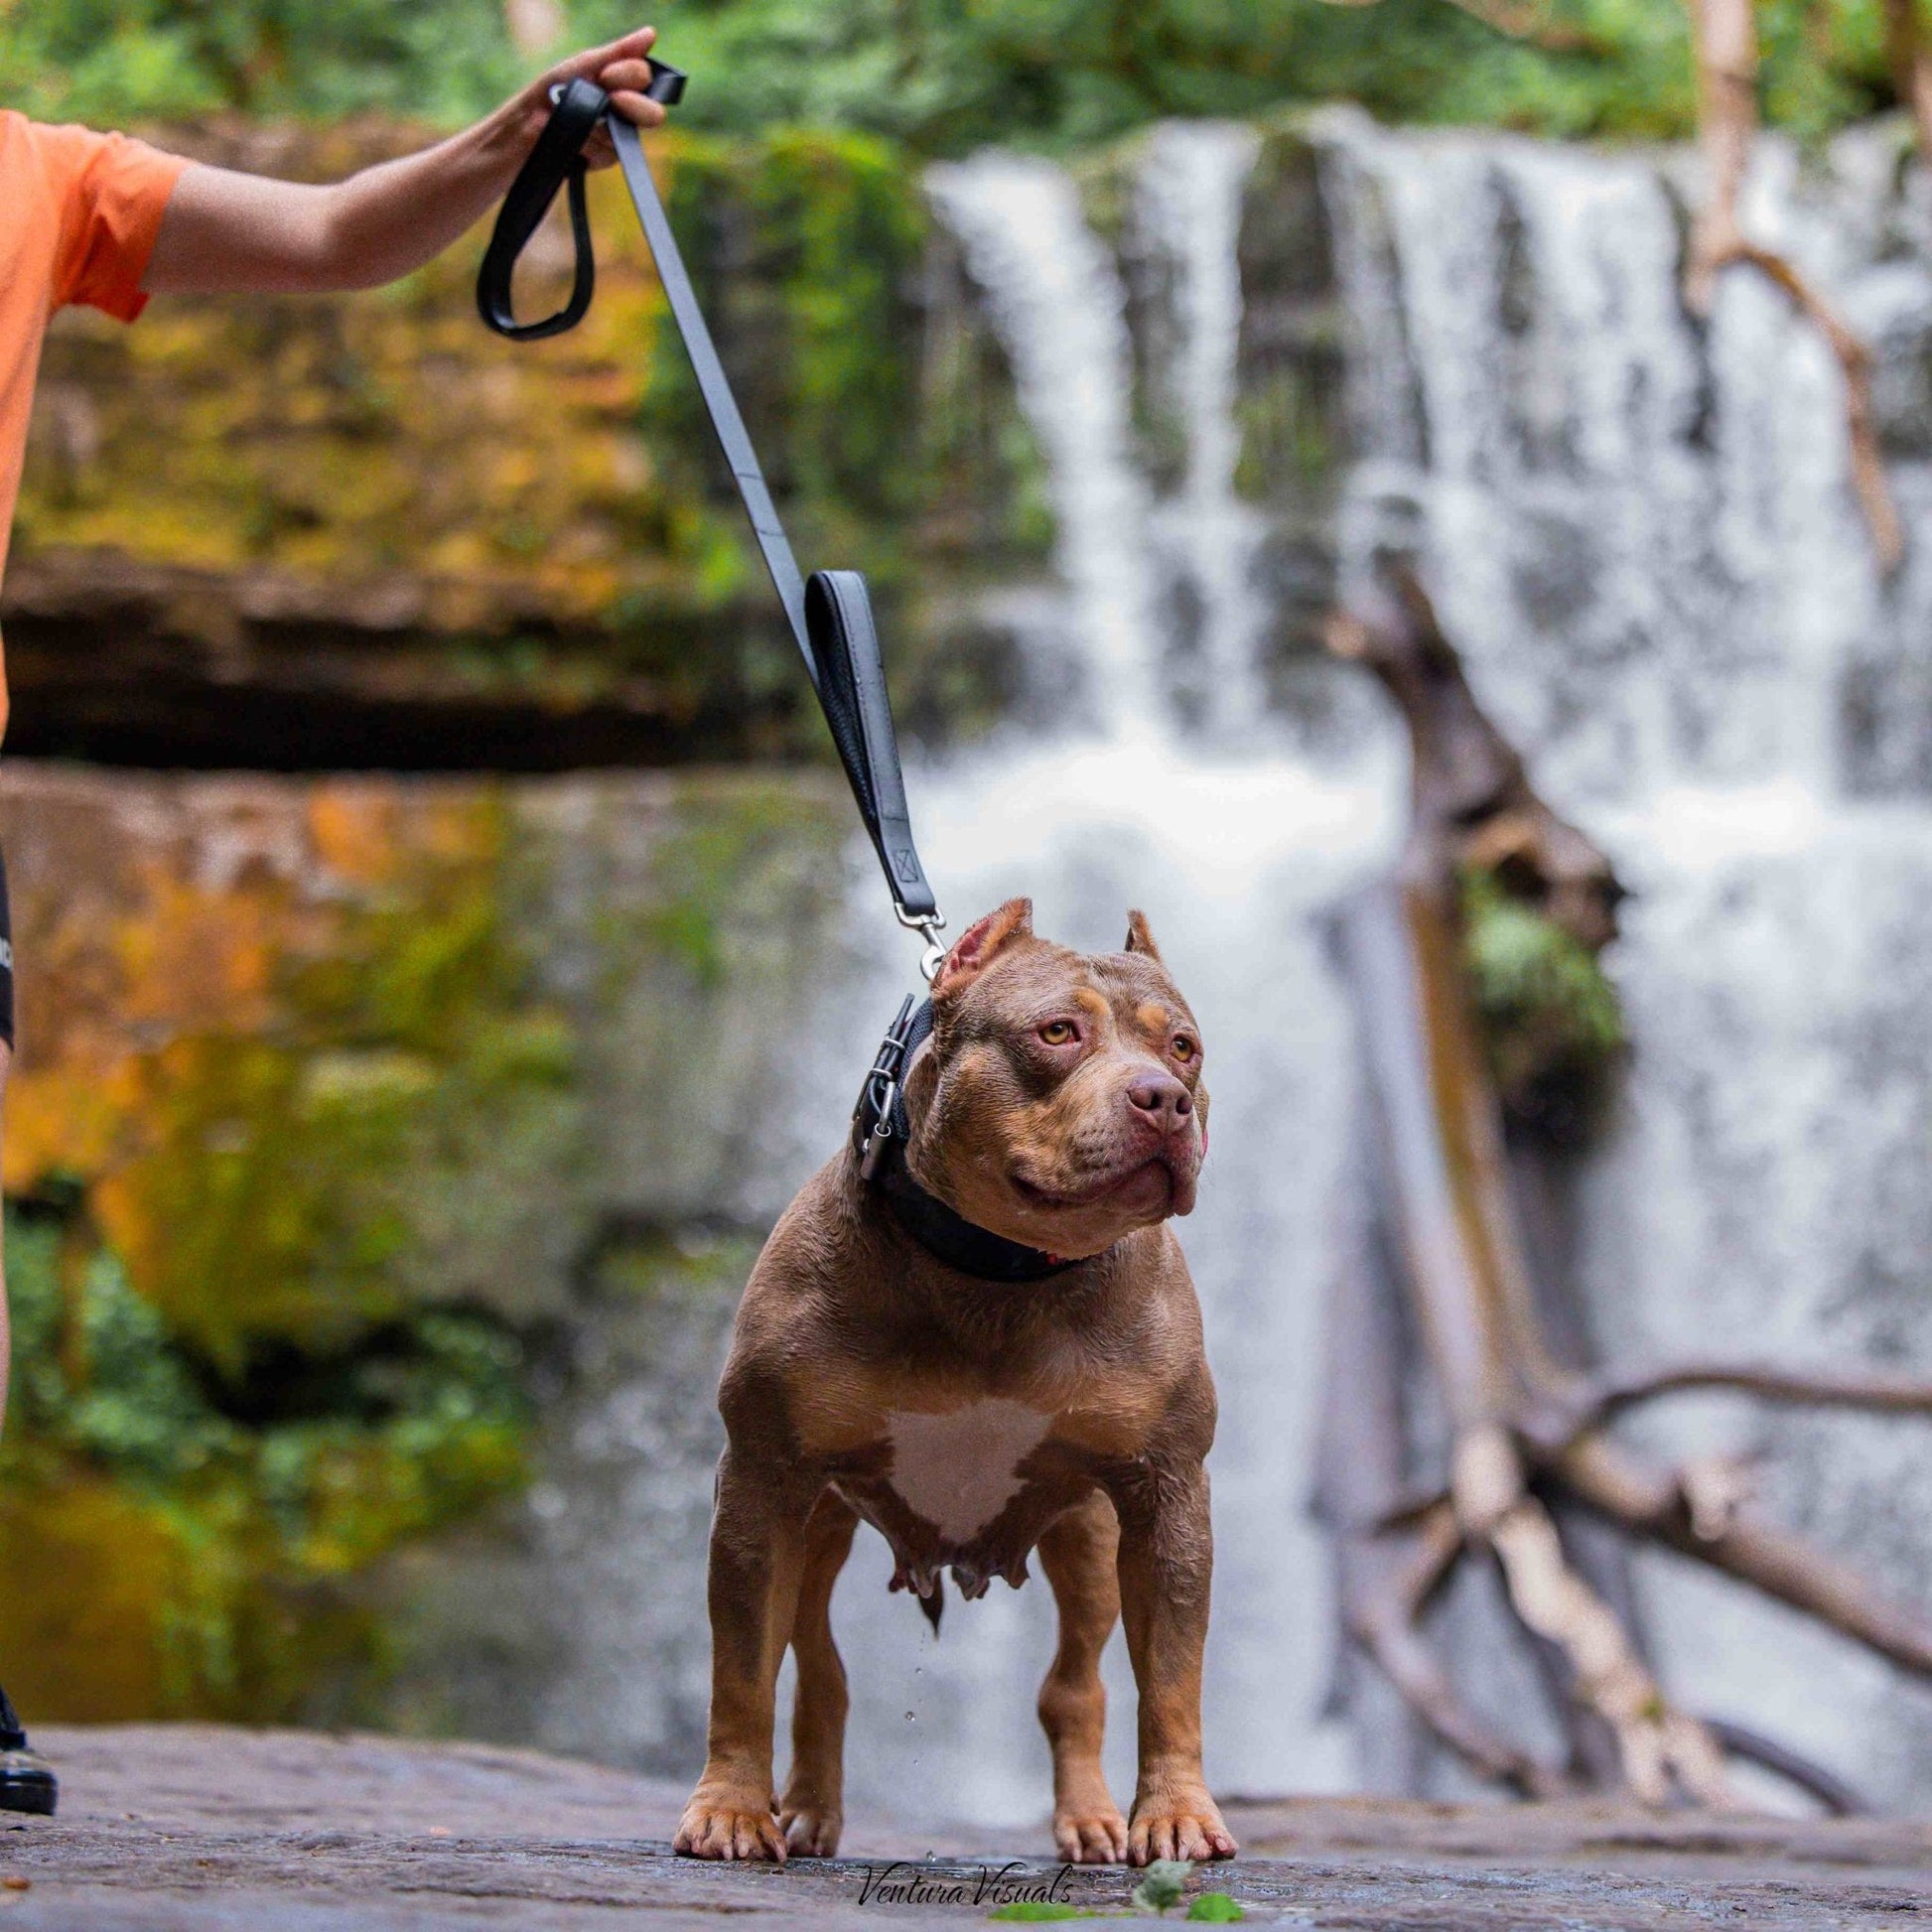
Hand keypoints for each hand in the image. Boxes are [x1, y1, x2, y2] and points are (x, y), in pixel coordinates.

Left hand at [505, 27, 669, 169]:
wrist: (522, 132)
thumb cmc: (549, 92)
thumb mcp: (582, 67)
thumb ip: (617, 53)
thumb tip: (650, 34)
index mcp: (620, 80)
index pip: (644, 76)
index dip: (627, 76)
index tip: (604, 76)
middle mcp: (624, 109)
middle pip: (652, 114)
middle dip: (630, 107)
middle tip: (610, 102)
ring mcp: (616, 136)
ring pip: (627, 135)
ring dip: (598, 127)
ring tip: (575, 122)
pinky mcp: (605, 159)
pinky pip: (609, 154)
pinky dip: (589, 146)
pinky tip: (574, 142)